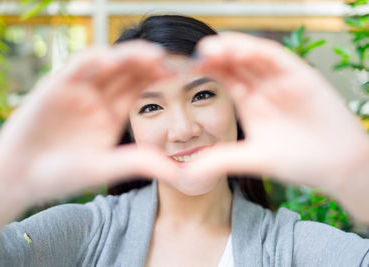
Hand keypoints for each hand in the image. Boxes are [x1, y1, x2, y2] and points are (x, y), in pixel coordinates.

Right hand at [0, 41, 177, 206]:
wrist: (19, 177)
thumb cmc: (61, 175)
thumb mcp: (104, 168)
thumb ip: (137, 163)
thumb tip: (176, 170)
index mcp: (111, 115)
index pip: (137, 89)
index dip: (155, 79)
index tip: (175, 75)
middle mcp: (97, 99)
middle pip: (125, 73)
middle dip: (146, 63)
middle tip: (167, 60)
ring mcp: (77, 91)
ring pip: (106, 65)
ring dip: (128, 57)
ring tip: (151, 55)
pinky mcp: (55, 86)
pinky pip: (77, 68)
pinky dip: (93, 61)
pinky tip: (111, 61)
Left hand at [183, 32, 368, 221]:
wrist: (338, 167)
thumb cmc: (298, 162)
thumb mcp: (253, 160)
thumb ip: (220, 161)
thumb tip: (184, 176)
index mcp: (250, 102)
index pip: (224, 79)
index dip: (205, 71)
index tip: (183, 70)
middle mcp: (263, 87)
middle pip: (235, 64)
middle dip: (215, 56)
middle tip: (195, 54)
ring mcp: (281, 80)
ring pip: (253, 56)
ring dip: (232, 49)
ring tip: (210, 48)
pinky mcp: (301, 76)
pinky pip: (277, 59)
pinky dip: (259, 53)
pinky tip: (240, 51)